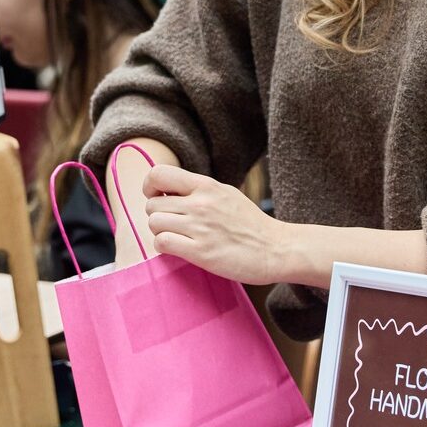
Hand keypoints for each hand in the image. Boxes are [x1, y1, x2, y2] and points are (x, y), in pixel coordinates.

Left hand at [143, 165, 288, 283]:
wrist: (276, 249)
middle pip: (152, 204)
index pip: (159, 174)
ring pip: (154, 223)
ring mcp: (200, 227)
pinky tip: (178, 249)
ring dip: (160, 232)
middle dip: (157, 215)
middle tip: (173, 224)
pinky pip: (162, 243)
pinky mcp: (201, 252)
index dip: (150, 187)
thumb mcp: (226, 194)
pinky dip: (164, 246)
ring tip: (177, 237)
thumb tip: (169, 189)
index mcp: (207, 185)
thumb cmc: (251, 224)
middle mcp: (201, 203)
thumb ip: (199, 190)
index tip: (158, 197)